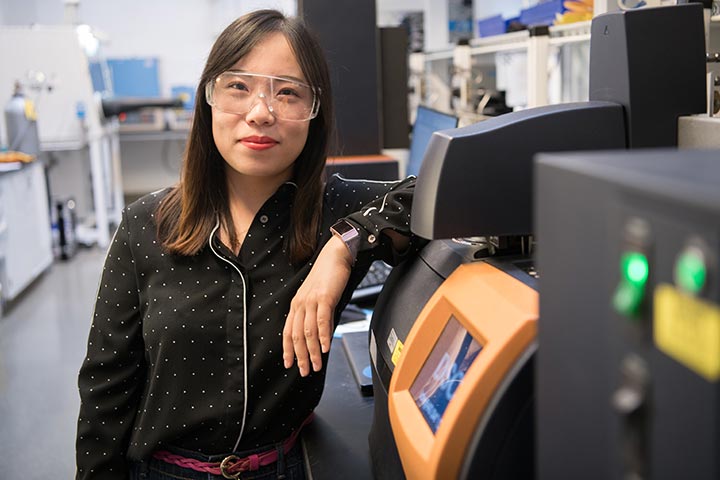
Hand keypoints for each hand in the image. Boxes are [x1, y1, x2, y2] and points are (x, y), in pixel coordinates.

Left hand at [283, 236, 353, 375]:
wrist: (335, 256)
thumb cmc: (327, 276)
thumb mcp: (318, 298)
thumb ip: (318, 317)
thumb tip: (322, 336)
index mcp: (296, 305)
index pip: (287, 332)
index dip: (287, 350)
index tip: (289, 364)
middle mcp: (300, 304)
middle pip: (296, 336)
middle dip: (300, 356)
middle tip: (304, 371)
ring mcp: (311, 301)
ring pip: (308, 332)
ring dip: (312, 351)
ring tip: (316, 365)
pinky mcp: (324, 298)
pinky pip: (322, 321)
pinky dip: (323, 337)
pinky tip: (326, 348)